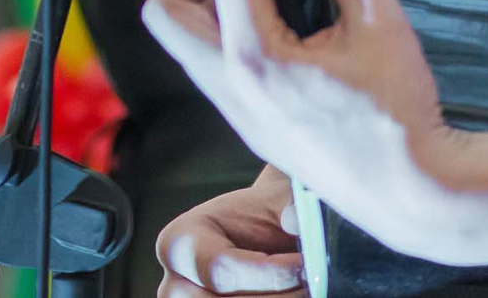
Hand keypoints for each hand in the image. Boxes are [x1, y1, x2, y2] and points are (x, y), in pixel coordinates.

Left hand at [143, 0, 461, 259]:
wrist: (414, 196)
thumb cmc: (400, 122)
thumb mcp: (381, 24)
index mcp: (259, 61)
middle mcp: (234, 90)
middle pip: (168, 13)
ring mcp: (239, 114)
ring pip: (186, 46)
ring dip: (209, 4)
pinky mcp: (253, 128)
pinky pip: (214, 72)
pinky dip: (229, 36)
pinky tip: (280, 25)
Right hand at [156, 166, 304, 295]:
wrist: (260, 238)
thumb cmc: (265, 218)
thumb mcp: (277, 200)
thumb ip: (287, 205)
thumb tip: (294, 220)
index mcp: (179, 243)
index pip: (221, 270)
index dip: (270, 273)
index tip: (305, 264)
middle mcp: (174, 286)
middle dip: (281, 296)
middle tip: (312, 282)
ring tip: (306, 289)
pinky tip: (294, 296)